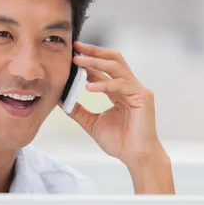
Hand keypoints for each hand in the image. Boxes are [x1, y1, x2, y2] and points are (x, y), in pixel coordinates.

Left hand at [66, 41, 174, 193]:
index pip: (103, 70)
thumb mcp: (92, 123)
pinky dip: (104, 84)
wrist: (135, 156)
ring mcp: (137, 90)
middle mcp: (129, 86)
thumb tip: (61, 99)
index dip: (88, 62)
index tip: (71, 56)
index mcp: (119, 91)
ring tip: (79, 62)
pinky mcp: (142, 96)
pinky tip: (89, 87)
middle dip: (94, 52)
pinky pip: (120, 84)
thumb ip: (78, 110)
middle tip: (76, 48)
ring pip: (116, 67)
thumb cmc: (119, 142)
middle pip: (113, 60)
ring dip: (96, 63)